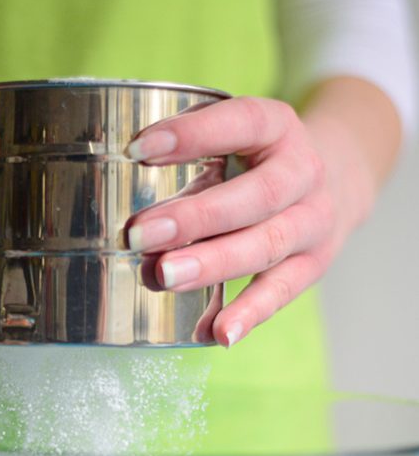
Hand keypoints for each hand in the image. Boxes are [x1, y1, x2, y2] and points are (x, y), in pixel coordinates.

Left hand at [125, 95, 375, 346]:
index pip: (241, 123)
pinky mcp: (312, 264)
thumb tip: (116, 189)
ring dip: (213, 264)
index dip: (193, 134)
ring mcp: (312, 222)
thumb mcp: (236, 137)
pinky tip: (217, 333)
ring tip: (165, 277)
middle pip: (256, 197)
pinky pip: (282, 292)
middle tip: (140, 235)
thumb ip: (190, 153)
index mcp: (278, 127)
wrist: (339, 179)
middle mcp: (303, 173)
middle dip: (195, 218)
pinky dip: (249, 314)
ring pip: (267, 246)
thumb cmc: (258, 161)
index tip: (138, 149)